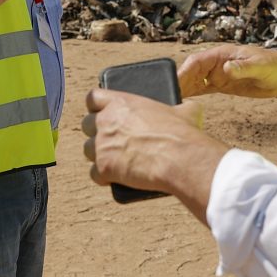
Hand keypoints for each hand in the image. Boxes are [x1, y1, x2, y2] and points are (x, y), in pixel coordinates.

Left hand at [81, 89, 223, 222]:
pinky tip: (114, 179)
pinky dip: (104, 178)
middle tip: (111, 140)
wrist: (179, 159)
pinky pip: (94, 174)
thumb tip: (189, 108)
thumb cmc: (183, 134)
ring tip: (114, 161)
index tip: (100, 112)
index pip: (93, 97)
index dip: (95, 106)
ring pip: (87, 150)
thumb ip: (180, 106)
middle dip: (95, 133)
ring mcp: (102, 145)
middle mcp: (106, 121)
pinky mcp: (103, 168)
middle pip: (86, 124)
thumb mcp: (185, 111)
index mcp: (121, 102)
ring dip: (98, 155)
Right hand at [177, 45, 276, 102]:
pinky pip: (203, 90)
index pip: (197, 61)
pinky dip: (192, 95)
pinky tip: (182, 103)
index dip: (185, 71)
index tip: (175, 82)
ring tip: (170, 102)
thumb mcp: (259, 66)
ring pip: (194, 82)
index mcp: (222, 54)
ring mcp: (218, 74)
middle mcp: (217, 63)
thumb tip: (226, 68)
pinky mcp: (223, 85)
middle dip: (179, 83)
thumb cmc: (274, 65)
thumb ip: (243, 67)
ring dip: (183, 90)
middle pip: (191, 72)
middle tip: (167, 97)